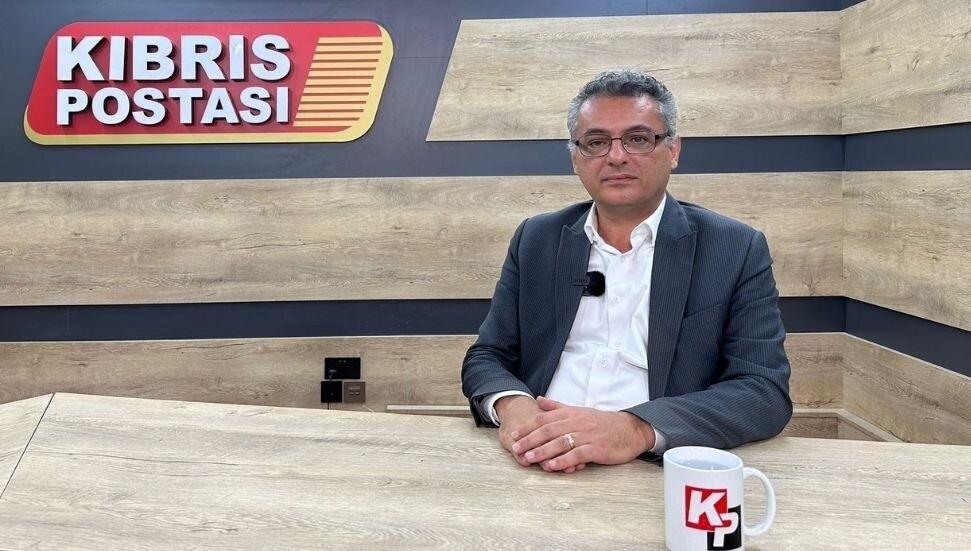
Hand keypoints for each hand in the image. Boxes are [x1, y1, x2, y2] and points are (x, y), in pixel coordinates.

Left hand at [511, 396, 655, 472]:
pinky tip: (551, 466)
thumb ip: (558, 407)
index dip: (528, 427)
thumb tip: (539, 400)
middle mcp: (577, 422)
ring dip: (543, 451)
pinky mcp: (597, 448)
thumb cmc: (601, 423)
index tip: (514, 436)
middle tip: (515, 448)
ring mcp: (588, 435)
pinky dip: (563, 460)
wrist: (629, 430)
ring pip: (561, 442)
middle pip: (549, 430)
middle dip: (530, 439)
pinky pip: (577, 454)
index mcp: (571, 413)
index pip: (545, 419)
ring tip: (528, 458)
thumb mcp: (579, 411)